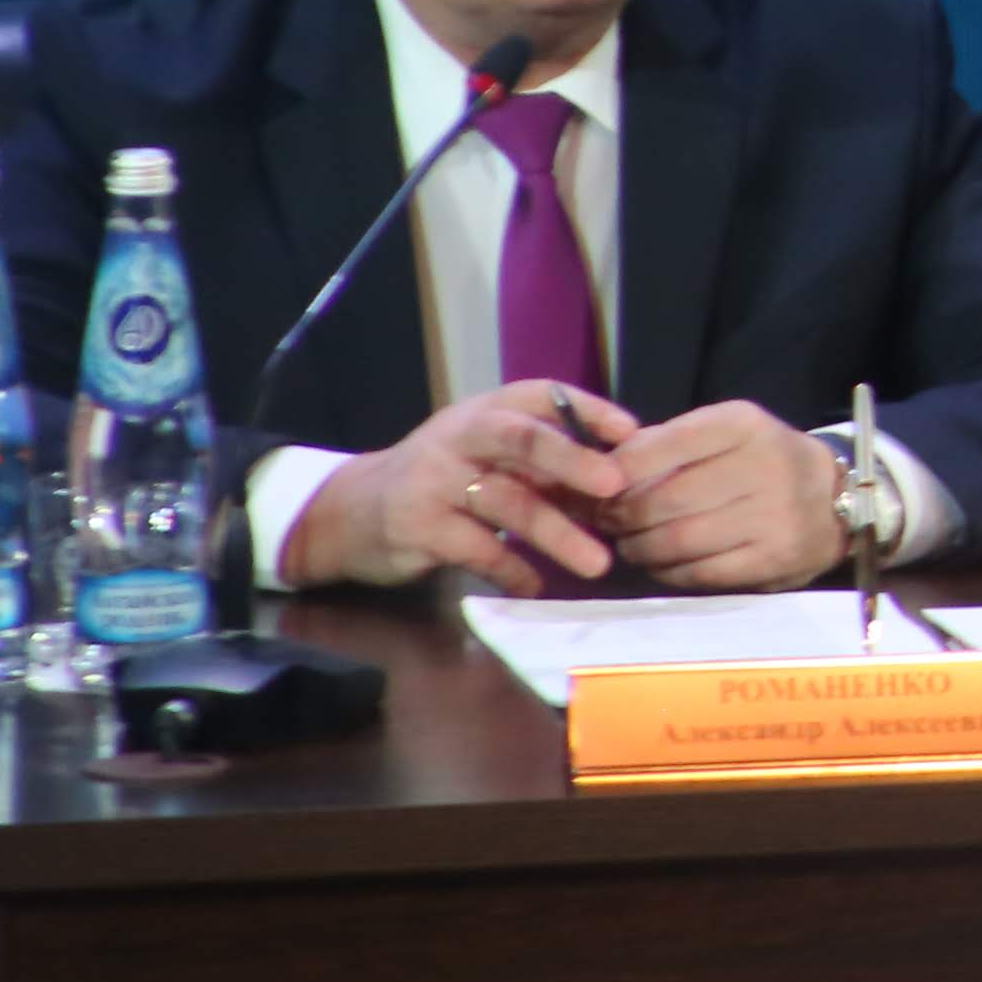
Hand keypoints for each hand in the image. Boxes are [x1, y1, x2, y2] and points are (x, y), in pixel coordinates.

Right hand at [285, 382, 633, 593]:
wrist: (349, 512)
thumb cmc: (440, 480)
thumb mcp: (483, 453)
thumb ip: (539, 459)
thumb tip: (622, 475)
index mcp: (484, 412)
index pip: (540, 396)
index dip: (586, 410)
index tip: (632, 431)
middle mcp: (459, 437)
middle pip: (521, 439)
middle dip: (572, 459)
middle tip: (616, 485)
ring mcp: (435, 481)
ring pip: (507, 502)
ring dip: (557, 534)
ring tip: (597, 562)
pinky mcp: (418, 527)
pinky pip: (477, 549)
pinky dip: (513, 570)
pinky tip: (537, 585)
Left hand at [597, 401, 850, 591]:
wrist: (836, 499)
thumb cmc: (762, 461)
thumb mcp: (724, 434)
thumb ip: (665, 445)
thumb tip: (599, 471)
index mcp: (743, 425)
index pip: (664, 445)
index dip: (618, 471)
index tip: (596, 487)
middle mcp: (763, 466)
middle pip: (665, 500)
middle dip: (622, 516)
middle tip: (607, 522)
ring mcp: (773, 516)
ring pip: (678, 541)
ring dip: (640, 548)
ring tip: (631, 545)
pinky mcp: (774, 559)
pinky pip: (700, 572)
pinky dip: (669, 571)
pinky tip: (662, 564)